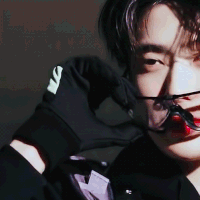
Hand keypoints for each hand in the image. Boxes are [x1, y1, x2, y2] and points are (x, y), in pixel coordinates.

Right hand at [13, 56, 143, 170]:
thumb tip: (142, 131)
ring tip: (121, 93)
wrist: (57, 136)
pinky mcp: (68, 69)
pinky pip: (90, 63)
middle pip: (108, 76)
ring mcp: (75, 75)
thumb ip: (124, 132)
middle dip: (122, 87)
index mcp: (91, 96)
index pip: (112, 87)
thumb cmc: (77, 136)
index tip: (131, 105)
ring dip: (114, 78)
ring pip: (101, 68)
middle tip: (130, 98)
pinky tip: (113, 83)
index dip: (123, 94)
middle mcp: (84, 84)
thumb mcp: (106, 134)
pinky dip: (104, 71)